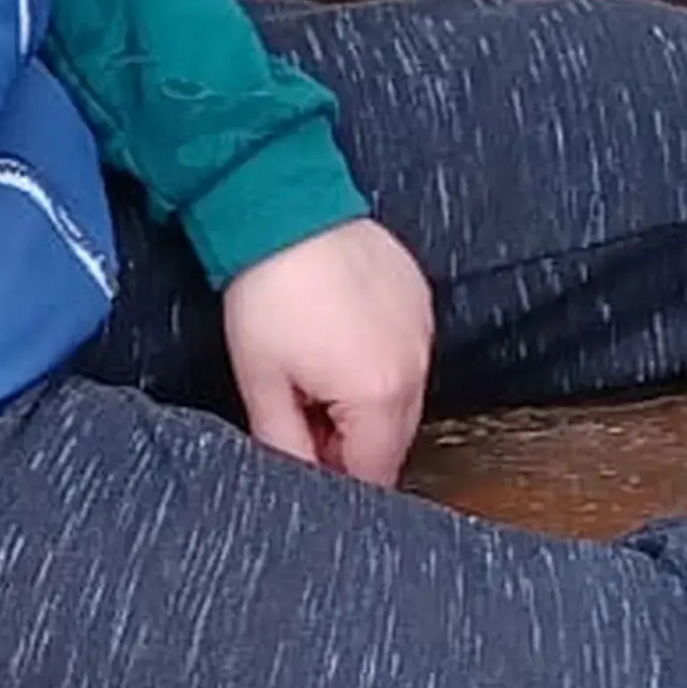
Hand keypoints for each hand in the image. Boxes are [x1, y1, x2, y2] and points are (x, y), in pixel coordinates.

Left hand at [221, 216, 434, 487]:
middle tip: (303, 409)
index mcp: (380, 395)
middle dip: (352, 441)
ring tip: (317, 365)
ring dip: (366, 401)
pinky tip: (338, 336)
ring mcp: (424, 330)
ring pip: (402, 395)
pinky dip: (378, 359)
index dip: (337, 477)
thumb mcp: (263, 384)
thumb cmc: (267, 294)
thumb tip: (301, 477)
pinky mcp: (420, 299)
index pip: (375, 472)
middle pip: (395, 437)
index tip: (305, 454)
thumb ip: (285, 444)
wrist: (283, 210)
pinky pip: (407, 351)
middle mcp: (416, 366)